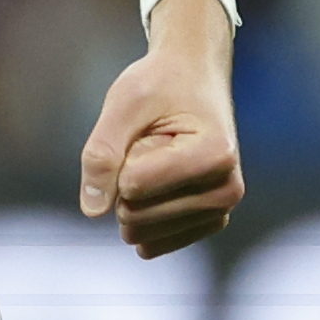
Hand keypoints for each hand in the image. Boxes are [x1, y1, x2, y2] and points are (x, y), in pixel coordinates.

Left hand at [79, 0, 245, 257]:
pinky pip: (152, 242)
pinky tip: (161, 182)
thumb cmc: (161, 84)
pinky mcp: (208, 223)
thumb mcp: (124, 101)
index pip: (131, 184)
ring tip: (159, 156)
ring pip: (140, 231)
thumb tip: (93, 210)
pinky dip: (142, 212)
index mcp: (216, 154)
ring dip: (134, 193)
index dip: (122, 154)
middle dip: (125, 175)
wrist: (194, 76)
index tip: (149, 124)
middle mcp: (227, 190)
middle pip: (135, 212)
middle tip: (153, 140)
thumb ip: (102, 152)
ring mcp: (220, 211)